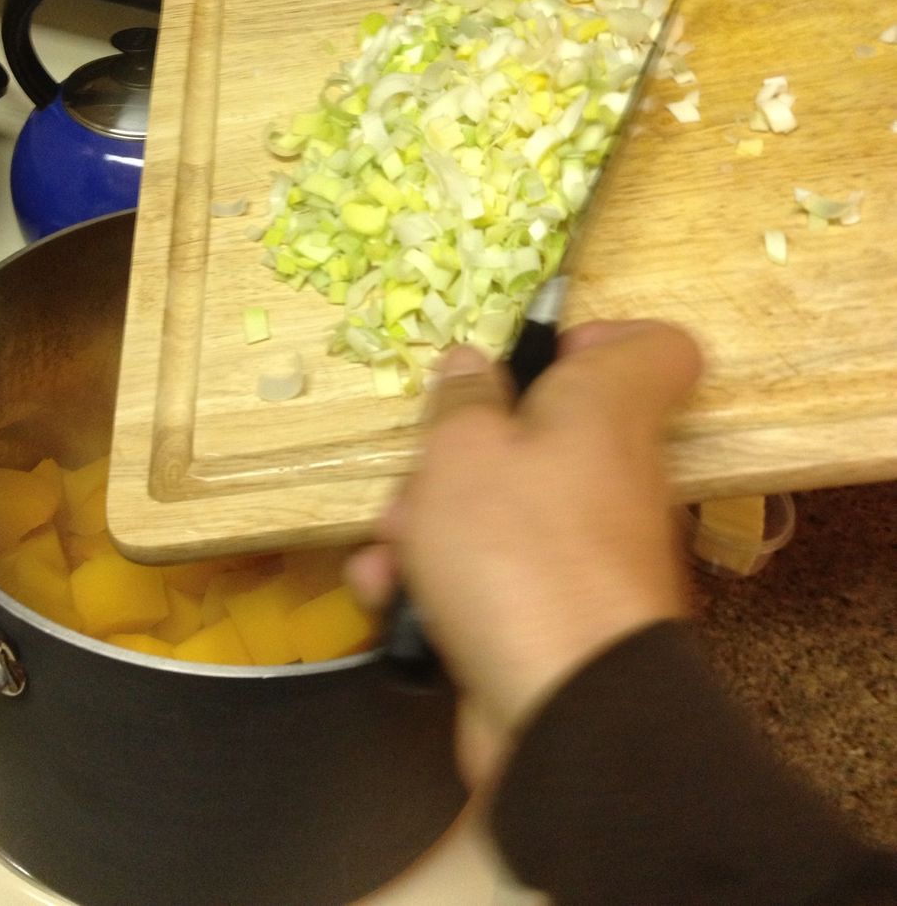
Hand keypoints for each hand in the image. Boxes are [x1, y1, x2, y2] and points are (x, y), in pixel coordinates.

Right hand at [347, 319, 701, 787]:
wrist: (565, 712)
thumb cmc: (518, 550)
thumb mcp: (463, 450)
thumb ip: (463, 399)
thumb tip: (473, 364)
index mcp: (609, 411)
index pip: (657, 347)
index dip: (599, 336)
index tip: (535, 357)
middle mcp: (613, 475)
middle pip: (543, 434)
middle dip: (460, 453)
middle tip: (420, 476)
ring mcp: (588, 552)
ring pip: (504, 507)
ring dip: (431, 524)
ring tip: (391, 551)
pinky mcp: (557, 615)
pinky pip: (497, 575)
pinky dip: (442, 584)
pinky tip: (391, 601)